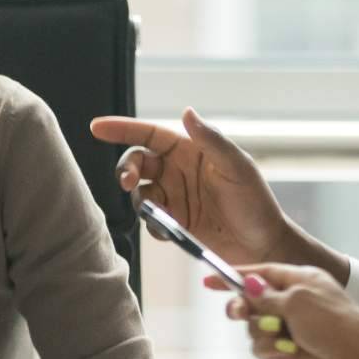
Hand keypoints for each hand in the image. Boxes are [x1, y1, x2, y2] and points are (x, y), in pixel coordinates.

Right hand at [92, 108, 323, 270]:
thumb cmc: (255, 202)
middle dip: (126, 170)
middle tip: (127, 183)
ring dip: (140, 202)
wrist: (262, 245)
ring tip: (159, 214)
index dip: (122, 129)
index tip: (97, 128)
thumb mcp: (236, 167)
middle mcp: (177, 172)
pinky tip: (170, 230)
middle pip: (137, 163)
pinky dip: (153, 225)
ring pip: (138, 194)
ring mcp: (174, 198)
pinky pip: (149, 221)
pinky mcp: (173, 223)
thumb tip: (186, 112)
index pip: (149, 135)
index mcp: (191, 151)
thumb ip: (211, 140)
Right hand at [226, 265, 358, 358]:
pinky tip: (287, 352)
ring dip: (263, 332)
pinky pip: (263, 346)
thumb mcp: (298, 301)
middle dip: (245, 308)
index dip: (236, 275)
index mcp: (303, 280)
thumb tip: (247, 284)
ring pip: (255, 326)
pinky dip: (270, 349)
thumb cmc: (336, 327)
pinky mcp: (288, 350)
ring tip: (281, 337)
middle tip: (239, 314)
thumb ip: (266, 294)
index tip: (209, 280)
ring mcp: (291, 327)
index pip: (262, 273)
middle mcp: (296, 301)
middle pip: (253, 300)